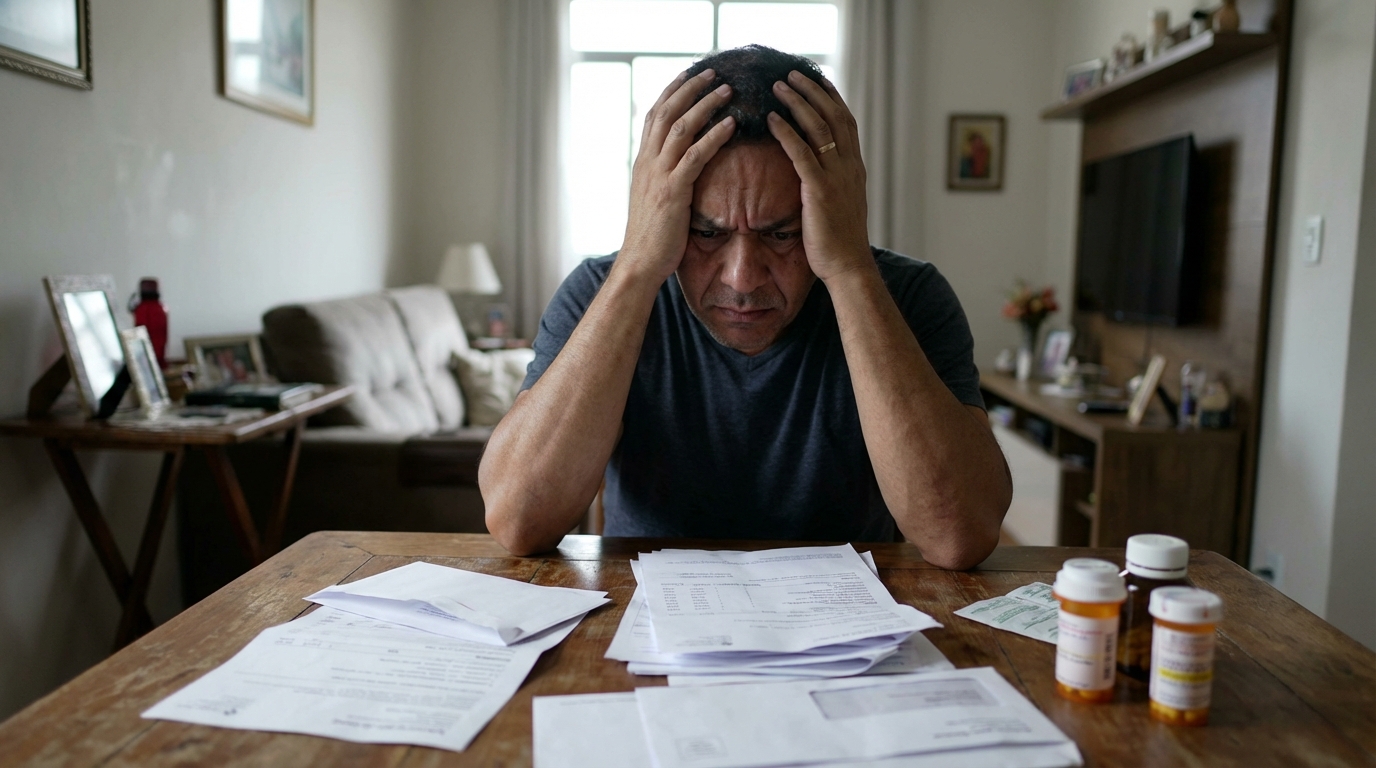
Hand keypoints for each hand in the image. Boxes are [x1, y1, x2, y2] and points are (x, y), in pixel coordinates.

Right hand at [618, 69, 737, 283]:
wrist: (639, 263)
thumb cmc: (651, 237)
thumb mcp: (653, 200)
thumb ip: (663, 179)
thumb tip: (678, 169)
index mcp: (642, 162)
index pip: (654, 115)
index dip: (671, 92)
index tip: (688, 75)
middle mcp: (647, 162)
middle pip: (666, 112)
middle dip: (689, 88)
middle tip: (711, 72)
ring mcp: (658, 175)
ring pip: (680, 127)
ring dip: (705, 104)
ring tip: (727, 89)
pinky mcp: (673, 191)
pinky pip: (695, 156)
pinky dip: (714, 136)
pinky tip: (732, 124)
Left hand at [767, 72, 871, 281]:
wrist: (848, 267)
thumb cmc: (839, 242)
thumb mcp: (839, 205)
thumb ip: (831, 184)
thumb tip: (816, 174)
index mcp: (854, 168)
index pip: (845, 122)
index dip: (830, 98)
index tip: (816, 79)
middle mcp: (849, 166)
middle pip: (833, 116)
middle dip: (812, 91)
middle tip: (791, 73)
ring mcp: (837, 177)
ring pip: (819, 128)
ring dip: (798, 103)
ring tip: (778, 85)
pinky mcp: (819, 190)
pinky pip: (801, 153)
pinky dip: (786, 132)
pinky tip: (771, 119)